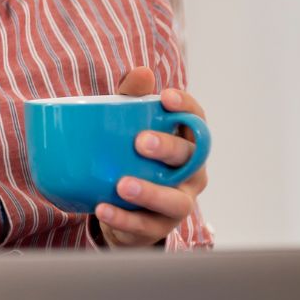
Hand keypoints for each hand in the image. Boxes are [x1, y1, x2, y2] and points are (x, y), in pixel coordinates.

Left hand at [95, 66, 208, 247]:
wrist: (122, 207)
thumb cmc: (130, 157)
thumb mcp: (126, 127)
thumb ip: (130, 100)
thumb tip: (140, 71)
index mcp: (186, 143)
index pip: (197, 121)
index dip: (186, 107)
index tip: (166, 97)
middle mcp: (190, 173)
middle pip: (190, 159)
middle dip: (168, 148)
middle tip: (141, 141)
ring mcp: (178, 203)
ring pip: (175, 200)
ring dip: (150, 192)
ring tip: (122, 184)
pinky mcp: (157, 228)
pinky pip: (145, 226)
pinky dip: (124, 218)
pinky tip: (102, 208)